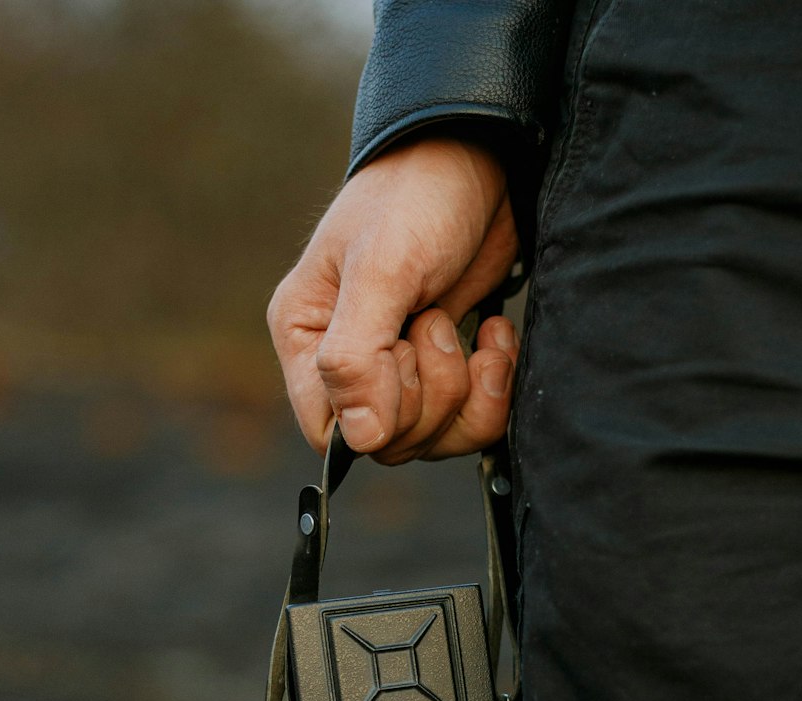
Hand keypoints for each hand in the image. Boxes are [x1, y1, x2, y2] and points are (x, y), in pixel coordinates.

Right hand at [267, 135, 520, 462]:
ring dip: (466, 393)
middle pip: (388, 441)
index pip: (328, 430)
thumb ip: (358, 357)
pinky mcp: (448, 371)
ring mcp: (400, 371)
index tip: (404, 356)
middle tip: (436, 320)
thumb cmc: (415, 199)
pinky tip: (494, 337)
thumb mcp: (381, 270)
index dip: (376, 416)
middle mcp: (347, 364)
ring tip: (470, 330)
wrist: (479, 158)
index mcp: (307, 338)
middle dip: (430, 393)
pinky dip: (494, 388)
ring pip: (432, 439)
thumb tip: (359, 438)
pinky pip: (471, 423)